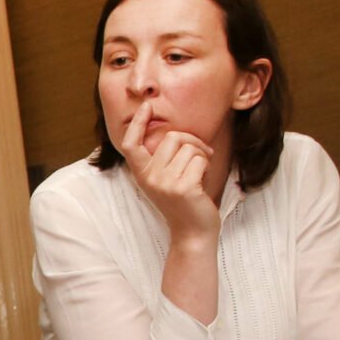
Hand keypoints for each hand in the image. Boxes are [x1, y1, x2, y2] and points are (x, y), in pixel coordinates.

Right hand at [118, 99, 220, 242]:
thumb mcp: (165, 179)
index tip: (146, 107)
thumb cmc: (184, 202)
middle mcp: (149, 177)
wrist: (193, 233)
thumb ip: (162, 159)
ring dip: (203, 155)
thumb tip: (172, 132)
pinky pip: (201, 159)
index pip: (131, 144)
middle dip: (193, 141)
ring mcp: (165, 183)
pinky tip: (204, 180)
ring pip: (189, 147)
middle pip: (172, 137)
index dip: (137, 124)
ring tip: (202, 171)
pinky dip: (208, 166)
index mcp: (141, 174)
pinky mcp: (183, 188)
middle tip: (201, 155)